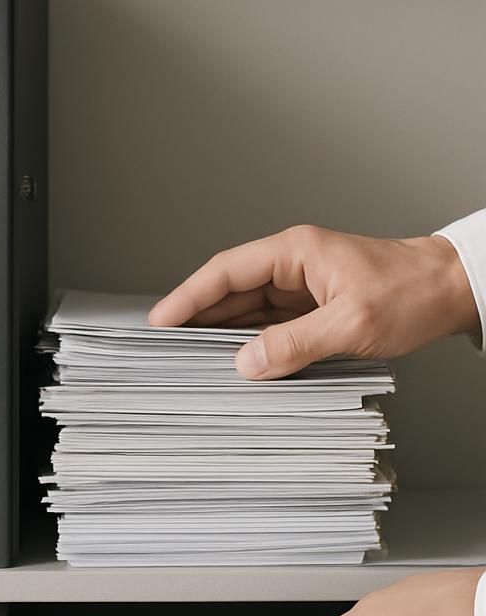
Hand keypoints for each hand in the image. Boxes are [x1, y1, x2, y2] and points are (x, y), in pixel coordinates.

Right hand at [148, 225, 479, 378]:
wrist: (454, 289)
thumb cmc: (413, 292)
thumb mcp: (352, 323)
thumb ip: (294, 344)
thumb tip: (247, 363)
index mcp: (295, 252)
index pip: (226, 272)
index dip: (189, 296)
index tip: (161, 320)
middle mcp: (292, 264)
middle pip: (230, 291)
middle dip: (198, 318)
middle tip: (167, 347)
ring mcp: (301, 285)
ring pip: (247, 309)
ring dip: (223, 333)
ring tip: (194, 358)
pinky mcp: (312, 305)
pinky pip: (269, 323)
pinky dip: (251, 341)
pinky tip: (239, 361)